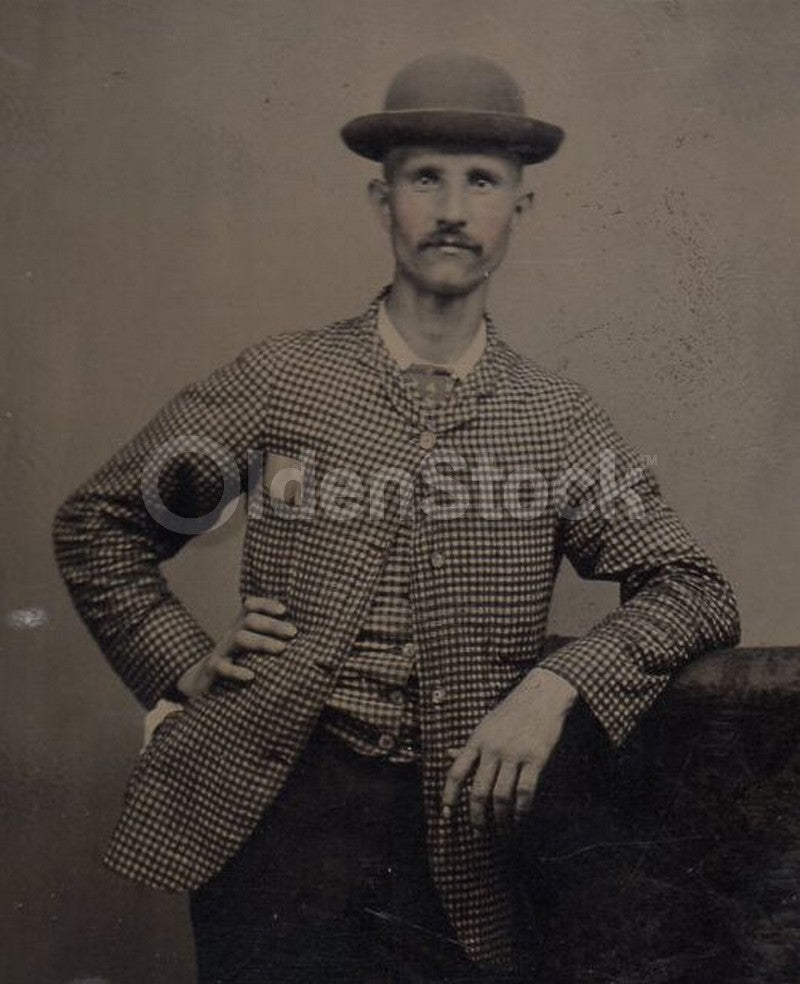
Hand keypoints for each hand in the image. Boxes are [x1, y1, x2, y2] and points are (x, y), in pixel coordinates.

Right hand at [175, 596, 296, 699]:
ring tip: (282, 649)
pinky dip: (236, 671)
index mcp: (240, 627)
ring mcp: (221, 651)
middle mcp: (231, 635)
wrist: (201, 683)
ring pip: (239, 638)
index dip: (266, 604)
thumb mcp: (250, 648)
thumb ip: (271, 640)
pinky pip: (222, 667)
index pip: (250, 606)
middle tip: (293, 633)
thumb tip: (302, 638)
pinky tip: (251, 677)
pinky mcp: (212, 671)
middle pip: (250, 620)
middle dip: (273, 625)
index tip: (284, 611)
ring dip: (262, 642)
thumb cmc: (236, 664)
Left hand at [441, 668, 577, 830]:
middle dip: (476, 815)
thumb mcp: (485, 725)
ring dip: (500, 818)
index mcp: (477, 740)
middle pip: (478, 790)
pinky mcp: (536, 758)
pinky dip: (521, 810)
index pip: (456, 772)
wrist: (542, 695)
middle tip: (478, 831)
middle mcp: (493, 748)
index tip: (446, 815)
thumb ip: (469, 744)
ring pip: (501, 795)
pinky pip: (525, 791)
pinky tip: (520, 817)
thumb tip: (447, 754)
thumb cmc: (511, 711)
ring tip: (501, 829)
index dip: (449, 795)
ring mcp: (514, 753)